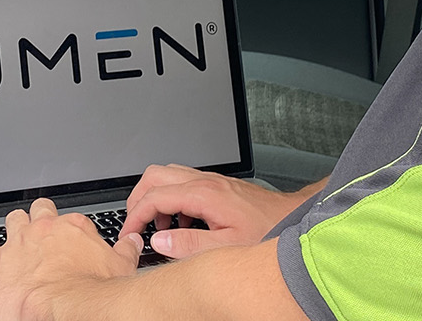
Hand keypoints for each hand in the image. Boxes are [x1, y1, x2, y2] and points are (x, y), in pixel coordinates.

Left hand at [0, 198, 141, 320]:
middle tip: (44, 233)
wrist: (59, 311)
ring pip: (12, 220)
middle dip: (41, 218)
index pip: (72, 219)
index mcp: (74, 228)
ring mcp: (18, 243)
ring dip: (14, 228)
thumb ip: (126, 250)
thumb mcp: (122, 269)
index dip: (71, 232)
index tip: (72, 244)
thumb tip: (132, 241)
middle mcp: (44, 229)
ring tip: (18, 240)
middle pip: (40, 210)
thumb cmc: (89, 294)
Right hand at [120, 165, 312, 259]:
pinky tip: (184, 221)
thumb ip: (189, 244)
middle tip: (136, 223)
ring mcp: (211, 180)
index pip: (154, 197)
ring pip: (167, 175)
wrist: (292, 217)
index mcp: (203, 194)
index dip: (135, 216)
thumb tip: (158, 240)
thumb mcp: (226, 246)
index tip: (129, 233)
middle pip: (154, 175)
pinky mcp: (217, 185)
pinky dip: (172, 199)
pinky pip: (183, 182)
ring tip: (161, 225)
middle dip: (138, 198)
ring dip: (156, 198)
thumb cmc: (267, 230)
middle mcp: (205, 181)